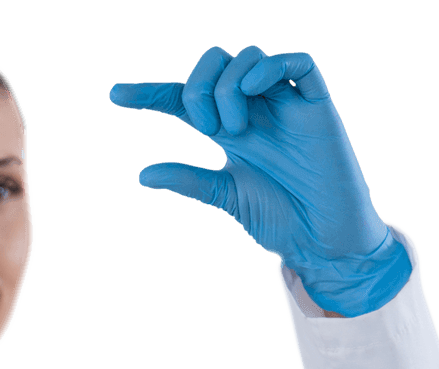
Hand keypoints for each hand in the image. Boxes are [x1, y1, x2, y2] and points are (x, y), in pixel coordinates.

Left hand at [110, 46, 410, 315]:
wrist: (323, 241)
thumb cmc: (281, 218)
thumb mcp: (227, 196)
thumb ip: (189, 180)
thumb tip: (142, 174)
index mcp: (230, 131)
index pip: (184, 101)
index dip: (150, 93)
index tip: (115, 95)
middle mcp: (256, 111)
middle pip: (215, 66)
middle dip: (197, 86)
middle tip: (204, 128)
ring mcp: (286, 106)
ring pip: (249, 58)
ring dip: (228, 86)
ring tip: (232, 129)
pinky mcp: (318, 107)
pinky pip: (299, 64)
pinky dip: (269, 67)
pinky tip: (252, 89)